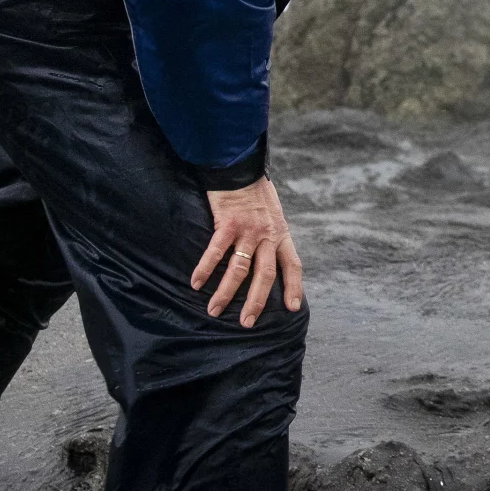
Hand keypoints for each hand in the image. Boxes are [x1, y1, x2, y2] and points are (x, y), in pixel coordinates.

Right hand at [193, 178, 303, 325]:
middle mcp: (267, 235)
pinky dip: (205, 269)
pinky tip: (196, 283)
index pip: (292, 265)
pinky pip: (216, 251)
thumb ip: (272, 237)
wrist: (240, 167)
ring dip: (225, 292)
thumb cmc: (256, 193)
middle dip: (255, 301)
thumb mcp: (274, 215)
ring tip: (214, 310)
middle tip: (246, 323)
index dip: (293, 287)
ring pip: (238, 269)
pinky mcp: (227, 223)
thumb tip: (270, 258)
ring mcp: (247, 230)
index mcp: (280, 234)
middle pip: (264, 275)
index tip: (292, 307)